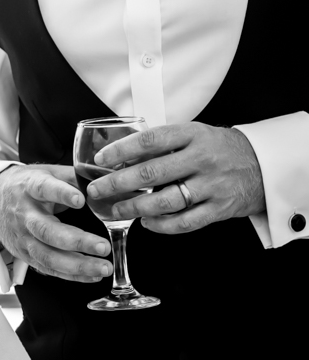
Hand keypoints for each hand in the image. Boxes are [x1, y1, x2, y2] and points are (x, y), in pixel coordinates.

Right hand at [0, 163, 111, 283]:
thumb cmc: (26, 185)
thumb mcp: (45, 172)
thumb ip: (72, 177)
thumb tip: (104, 181)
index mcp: (29, 188)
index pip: (43, 189)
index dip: (61, 194)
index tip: (81, 200)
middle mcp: (24, 214)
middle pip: (46, 231)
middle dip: (76, 241)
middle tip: (103, 246)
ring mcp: (22, 237)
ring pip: (47, 256)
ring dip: (77, 265)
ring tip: (104, 268)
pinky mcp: (23, 254)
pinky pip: (48, 268)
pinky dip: (71, 275)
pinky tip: (92, 275)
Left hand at [87, 121, 264, 232]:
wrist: (263, 165)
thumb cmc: (218, 148)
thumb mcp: (193, 134)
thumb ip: (163, 143)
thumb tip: (120, 154)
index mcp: (192, 135)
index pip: (150, 140)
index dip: (121, 150)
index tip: (100, 159)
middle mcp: (202, 159)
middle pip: (151, 173)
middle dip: (117, 183)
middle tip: (96, 190)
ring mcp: (212, 185)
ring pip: (165, 201)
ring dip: (134, 207)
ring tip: (114, 210)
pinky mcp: (220, 208)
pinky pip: (186, 221)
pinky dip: (163, 225)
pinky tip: (146, 223)